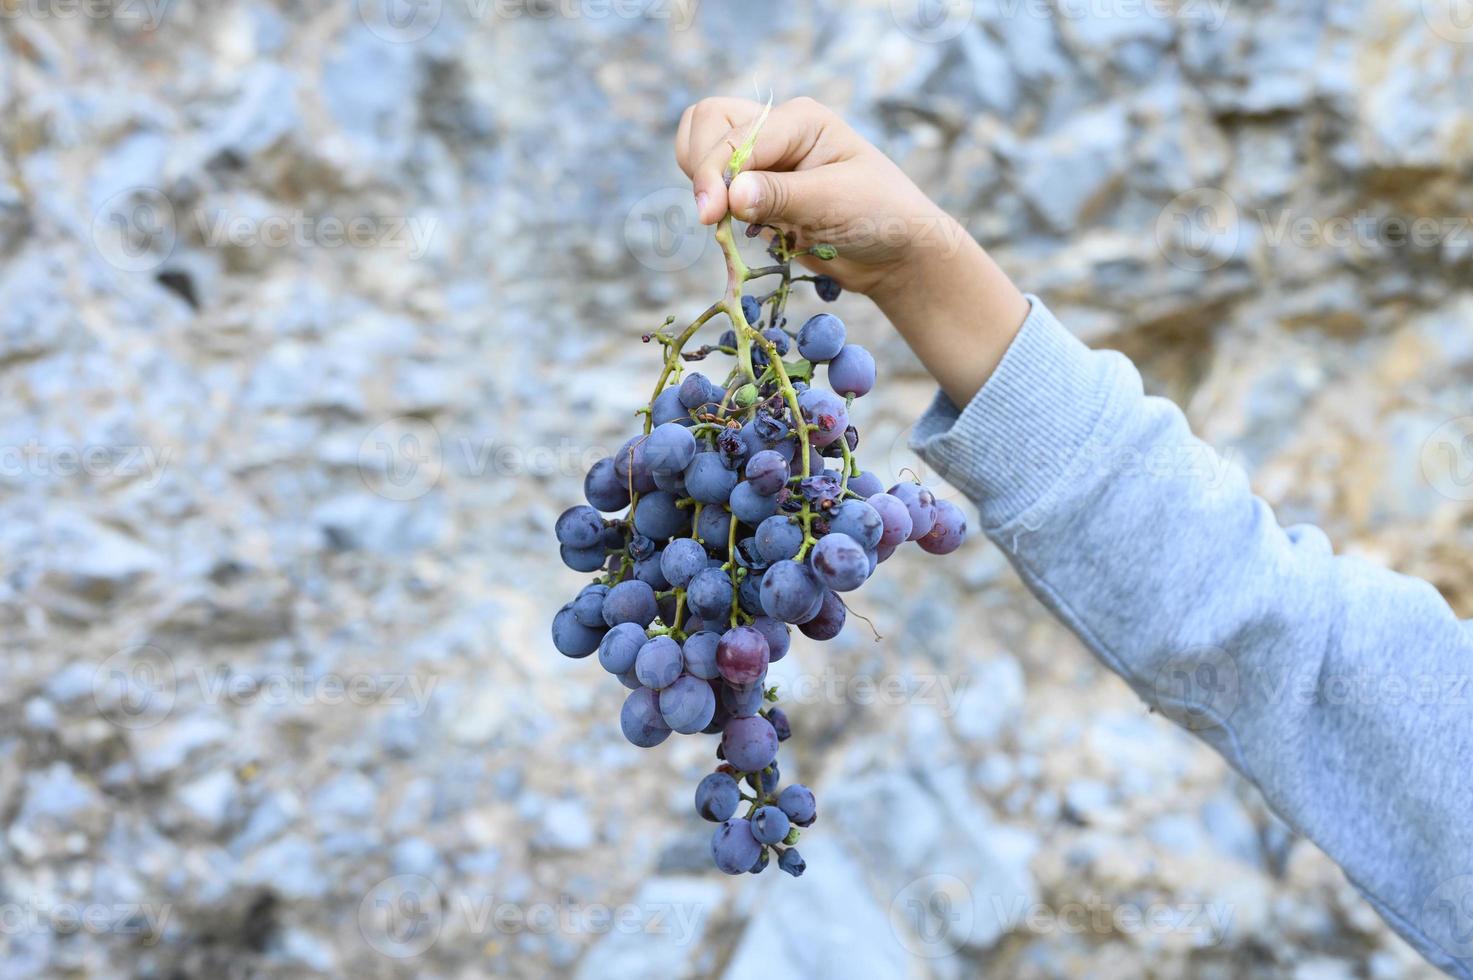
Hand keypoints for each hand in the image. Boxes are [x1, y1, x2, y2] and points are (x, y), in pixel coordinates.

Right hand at [675, 96, 945, 299]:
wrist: (895, 254)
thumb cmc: (881, 216)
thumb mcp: (835, 202)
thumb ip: (781, 196)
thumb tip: (731, 195)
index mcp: (800, 120)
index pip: (736, 134)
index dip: (716, 172)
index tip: (711, 215)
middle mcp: (777, 131)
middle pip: (708, 123)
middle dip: (702, 167)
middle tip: (715, 216)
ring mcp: (764, 160)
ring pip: (702, 148)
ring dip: (703, 182)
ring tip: (725, 219)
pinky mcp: (756, 191)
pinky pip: (715, 186)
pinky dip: (712, 203)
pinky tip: (734, 227)